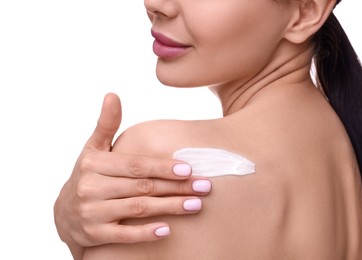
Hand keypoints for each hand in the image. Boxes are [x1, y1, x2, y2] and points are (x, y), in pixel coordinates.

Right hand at [53, 93, 211, 258]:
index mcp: (94, 163)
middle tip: (204, 186)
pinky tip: (167, 229)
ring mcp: (92, 213)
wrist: (64, 212)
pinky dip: (146, 233)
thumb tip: (112, 95)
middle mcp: (91, 187)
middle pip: (142, 186)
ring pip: (138, 209)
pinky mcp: (95, 234)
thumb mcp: (92, 149)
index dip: (162, 166)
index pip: (135, 165)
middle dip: (176, 187)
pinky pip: (124, 234)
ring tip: (196, 204)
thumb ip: (106, 124)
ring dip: (169, 207)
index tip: (188, 168)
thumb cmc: (88, 174)